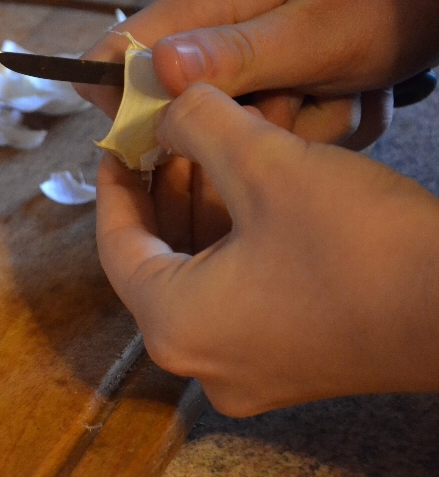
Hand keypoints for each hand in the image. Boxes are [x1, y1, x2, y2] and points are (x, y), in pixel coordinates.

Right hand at [78, 0, 438, 149]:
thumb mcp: (312, 31)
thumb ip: (232, 55)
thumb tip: (153, 71)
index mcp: (199, 5)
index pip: (110, 61)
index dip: (126, 111)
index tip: (180, 141)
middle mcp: (207, 29)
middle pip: (177, 109)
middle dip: (241, 128)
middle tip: (301, 103)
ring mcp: (239, 52)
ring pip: (233, 125)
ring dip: (293, 127)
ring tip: (339, 93)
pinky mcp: (270, 72)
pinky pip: (272, 125)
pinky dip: (316, 125)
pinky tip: (350, 95)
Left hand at [98, 84, 438, 415]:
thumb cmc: (363, 244)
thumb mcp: (265, 163)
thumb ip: (197, 125)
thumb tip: (168, 109)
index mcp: (176, 325)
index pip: (117, 245)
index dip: (115, 184)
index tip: (118, 143)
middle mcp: (203, 361)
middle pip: (160, 259)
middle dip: (168, 188)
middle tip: (171, 135)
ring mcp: (251, 368)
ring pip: (203, 272)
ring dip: (207, 206)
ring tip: (216, 145)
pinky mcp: (292, 361)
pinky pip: (239, 291)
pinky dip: (238, 237)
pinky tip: (254, 184)